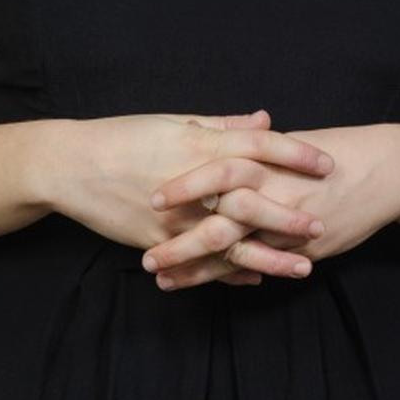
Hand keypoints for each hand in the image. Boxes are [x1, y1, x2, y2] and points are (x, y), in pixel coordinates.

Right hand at [53, 108, 334, 286]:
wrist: (72, 166)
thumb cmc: (124, 136)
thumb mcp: (174, 121)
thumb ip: (223, 125)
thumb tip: (265, 120)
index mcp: (199, 142)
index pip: (259, 145)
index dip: (295, 154)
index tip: (326, 163)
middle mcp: (193, 180)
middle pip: (253, 198)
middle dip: (290, 214)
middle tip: (323, 223)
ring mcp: (177, 216)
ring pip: (232, 241)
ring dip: (270, 256)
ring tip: (303, 267)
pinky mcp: (160, 241)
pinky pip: (202, 262)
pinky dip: (230, 273)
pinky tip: (256, 279)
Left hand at [142, 122, 399, 290]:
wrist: (387, 171)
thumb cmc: (334, 151)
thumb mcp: (288, 143)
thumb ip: (251, 144)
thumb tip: (215, 138)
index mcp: (267, 160)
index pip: (216, 171)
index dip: (183, 186)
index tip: (151, 199)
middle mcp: (275, 194)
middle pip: (218, 222)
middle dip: (180, 243)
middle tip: (147, 258)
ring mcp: (289, 227)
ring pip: (236, 253)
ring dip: (198, 269)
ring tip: (164, 280)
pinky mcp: (305, 250)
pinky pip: (264, 267)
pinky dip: (236, 277)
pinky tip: (211, 286)